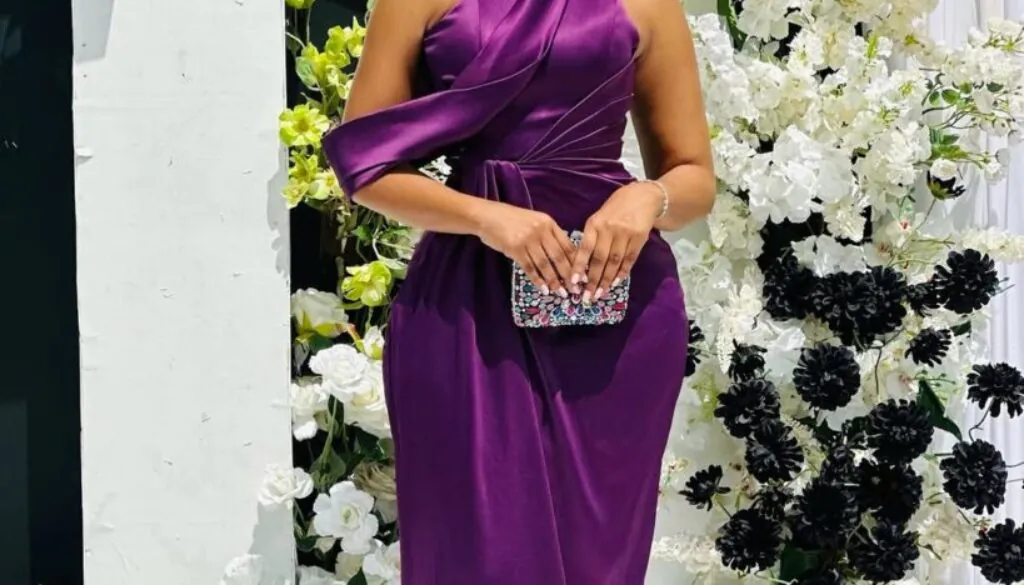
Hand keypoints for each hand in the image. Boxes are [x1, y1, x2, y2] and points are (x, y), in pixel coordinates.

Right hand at [475, 201, 574, 295]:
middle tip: (575, 289)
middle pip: (558, 257)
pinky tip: (544, 289)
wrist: (487, 216)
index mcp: (549, 223)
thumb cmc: (512, 220)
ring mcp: (527, 239)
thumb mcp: (534, 221)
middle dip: (568, 275)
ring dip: (554, 281)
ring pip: (545, 264)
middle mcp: (540, 231)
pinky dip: (537, 280)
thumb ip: (548, 235)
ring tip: (561, 293)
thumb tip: (564, 256)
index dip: (576, 262)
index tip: (583, 276)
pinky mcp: (515, 249)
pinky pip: (529, 267)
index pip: (567, 245)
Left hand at [572, 182, 662, 301]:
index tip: (573, 282)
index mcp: (595, 223)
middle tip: (587, 296)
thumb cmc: (615, 209)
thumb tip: (581, 264)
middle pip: (599, 259)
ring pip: (614, 262)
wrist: (643, 197)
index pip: (584, 248)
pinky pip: (629, 259)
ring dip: (606, 280)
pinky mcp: (640, 238)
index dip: (579, 266)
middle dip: (592, 280)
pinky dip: (622, 272)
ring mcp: (625, 233)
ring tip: (600, 293)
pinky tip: (615, 282)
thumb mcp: (599, 217)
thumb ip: (591, 237)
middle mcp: (609, 229)